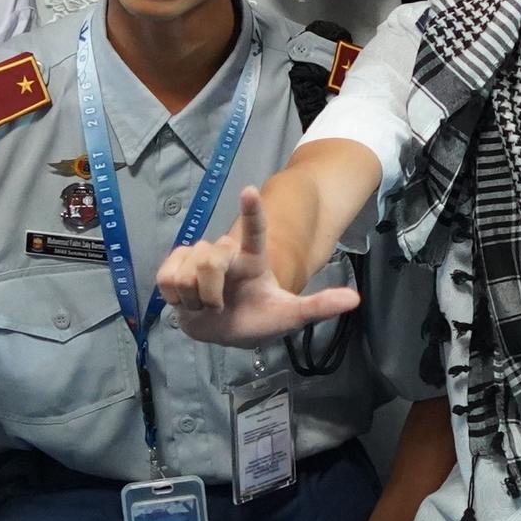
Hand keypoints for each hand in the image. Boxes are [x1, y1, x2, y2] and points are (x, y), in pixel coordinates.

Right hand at [155, 189, 362, 345]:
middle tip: (217, 307)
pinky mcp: (176, 266)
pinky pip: (166, 276)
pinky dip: (173, 295)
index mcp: (253, 260)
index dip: (252, 212)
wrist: (227, 330)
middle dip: (210, 291)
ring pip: (186, 270)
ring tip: (204, 306)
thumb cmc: (260, 318)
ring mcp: (200, 258)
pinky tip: (185, 302)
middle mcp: (226, 254)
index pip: (255, 231)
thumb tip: (355, 298)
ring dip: (192, 298)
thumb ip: (319, 306)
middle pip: (209, 259)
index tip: (250, 190)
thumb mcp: (290, 316)